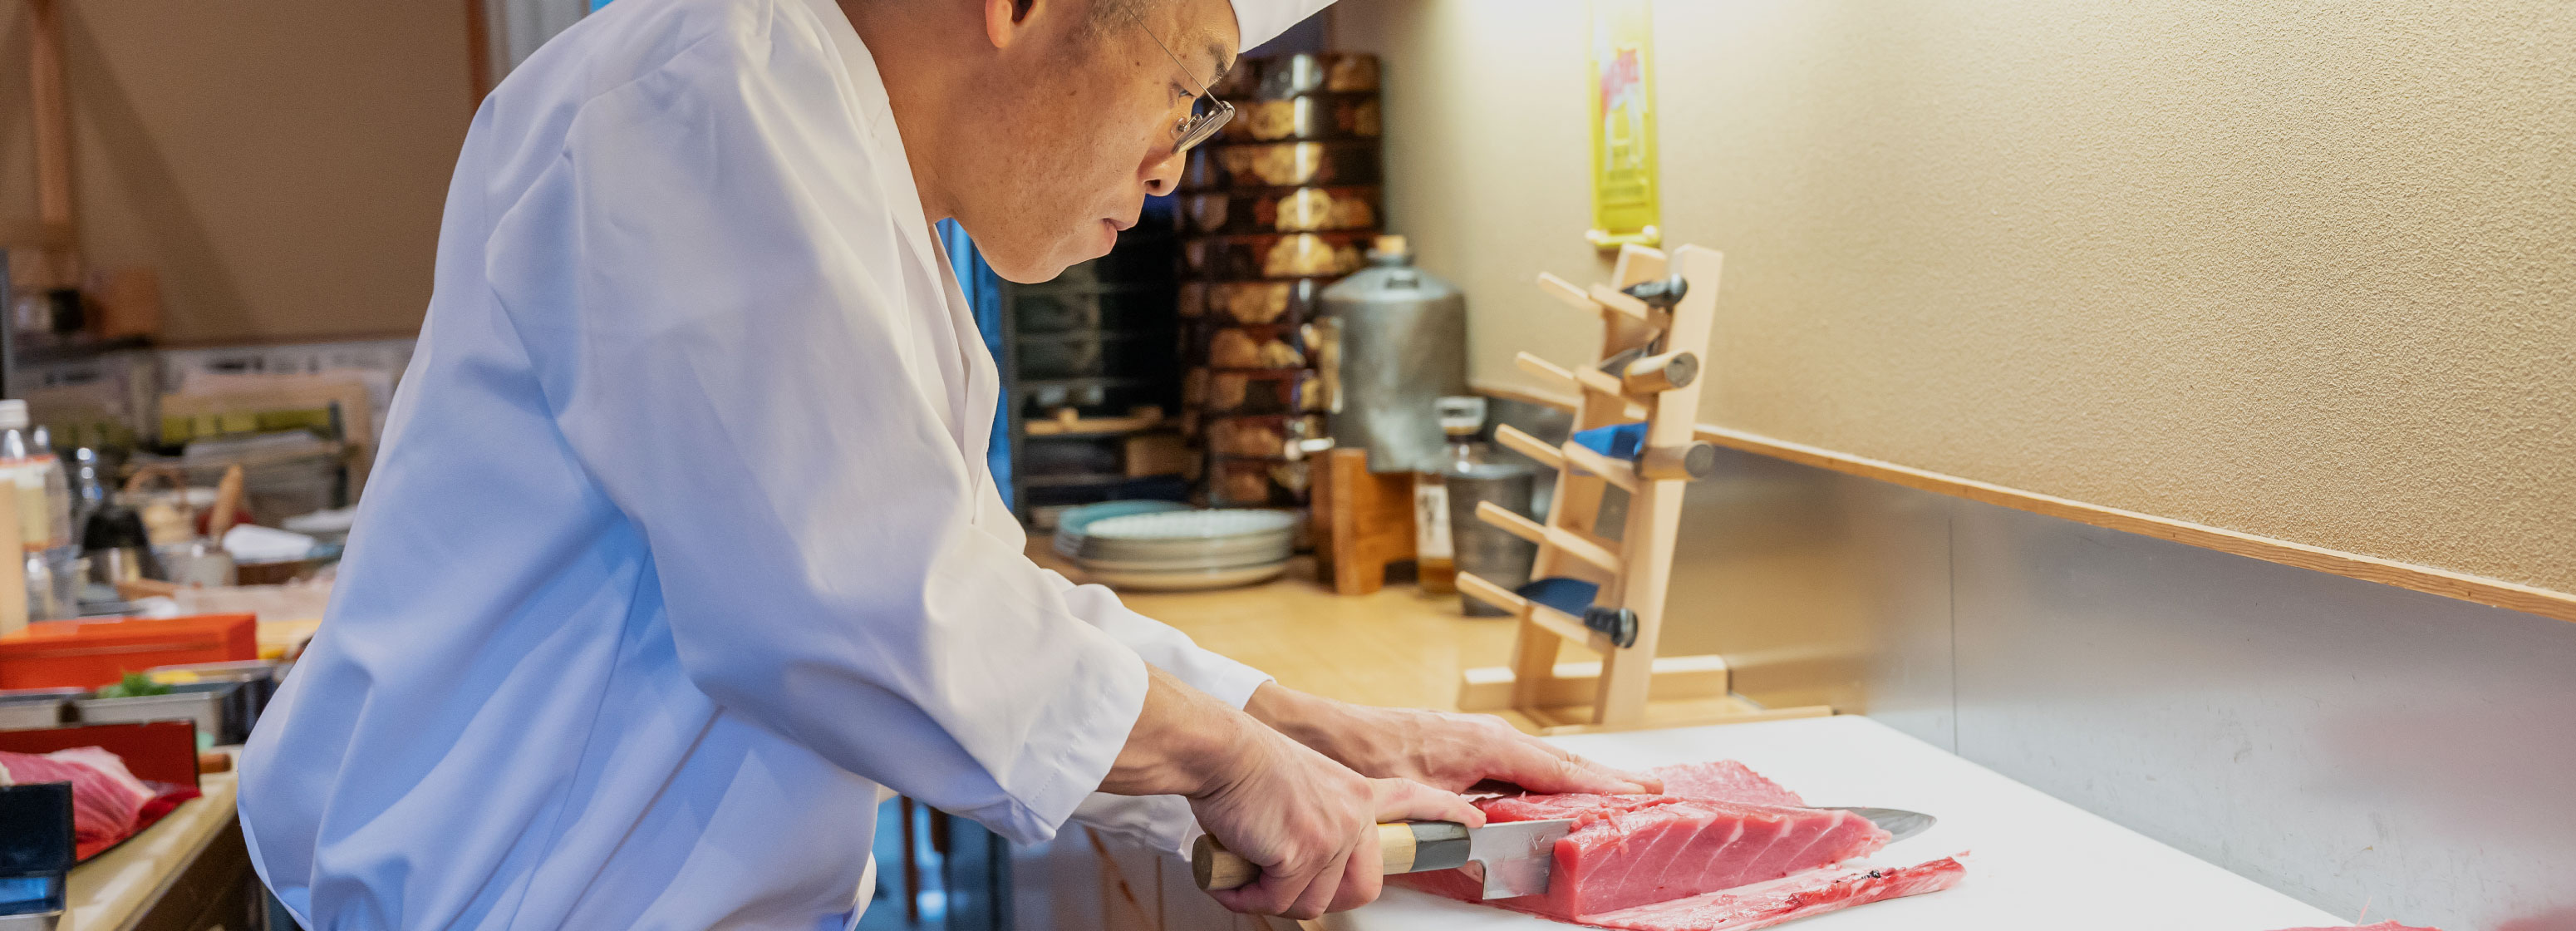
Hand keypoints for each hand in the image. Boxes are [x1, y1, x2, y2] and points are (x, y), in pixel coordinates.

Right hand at [1191, 729, 1483, 918]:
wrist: (1223, 752)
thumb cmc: (1245, 767)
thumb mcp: (1302, 785)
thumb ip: (1320, 818)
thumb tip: (1299, 863)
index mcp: (1356, 791)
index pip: (1413, 800)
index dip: (1444, 813)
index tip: (1473, 821)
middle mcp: (1354, 814)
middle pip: (1363, 889)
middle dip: (1318, 899)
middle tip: (1282, 884)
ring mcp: (1333, 835)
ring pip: (1312, 902)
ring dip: (1272, 896)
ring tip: (1247, 869)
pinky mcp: (1303, 853)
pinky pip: (1278, 900)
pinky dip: (1248, 895)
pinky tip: (1234, 872)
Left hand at [1245, 684, 1663, 795]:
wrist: (1316, 733)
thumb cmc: (1359, 756)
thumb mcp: (1414, 799)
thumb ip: (1457, 824)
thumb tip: (1490, 844)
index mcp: (1487, 744)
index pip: (1563, 771)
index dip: (1608, 786)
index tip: (1648, 794)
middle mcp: (1487, 737)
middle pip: (1561, 766)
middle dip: (1606, 782)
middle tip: (1651, 797)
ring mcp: (1474, 741)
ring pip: (1539, 766)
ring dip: (1575, 783)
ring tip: (1615, 799)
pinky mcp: (1459, 749)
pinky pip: (1515, 768)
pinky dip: (1542, 781)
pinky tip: (1549, 798)